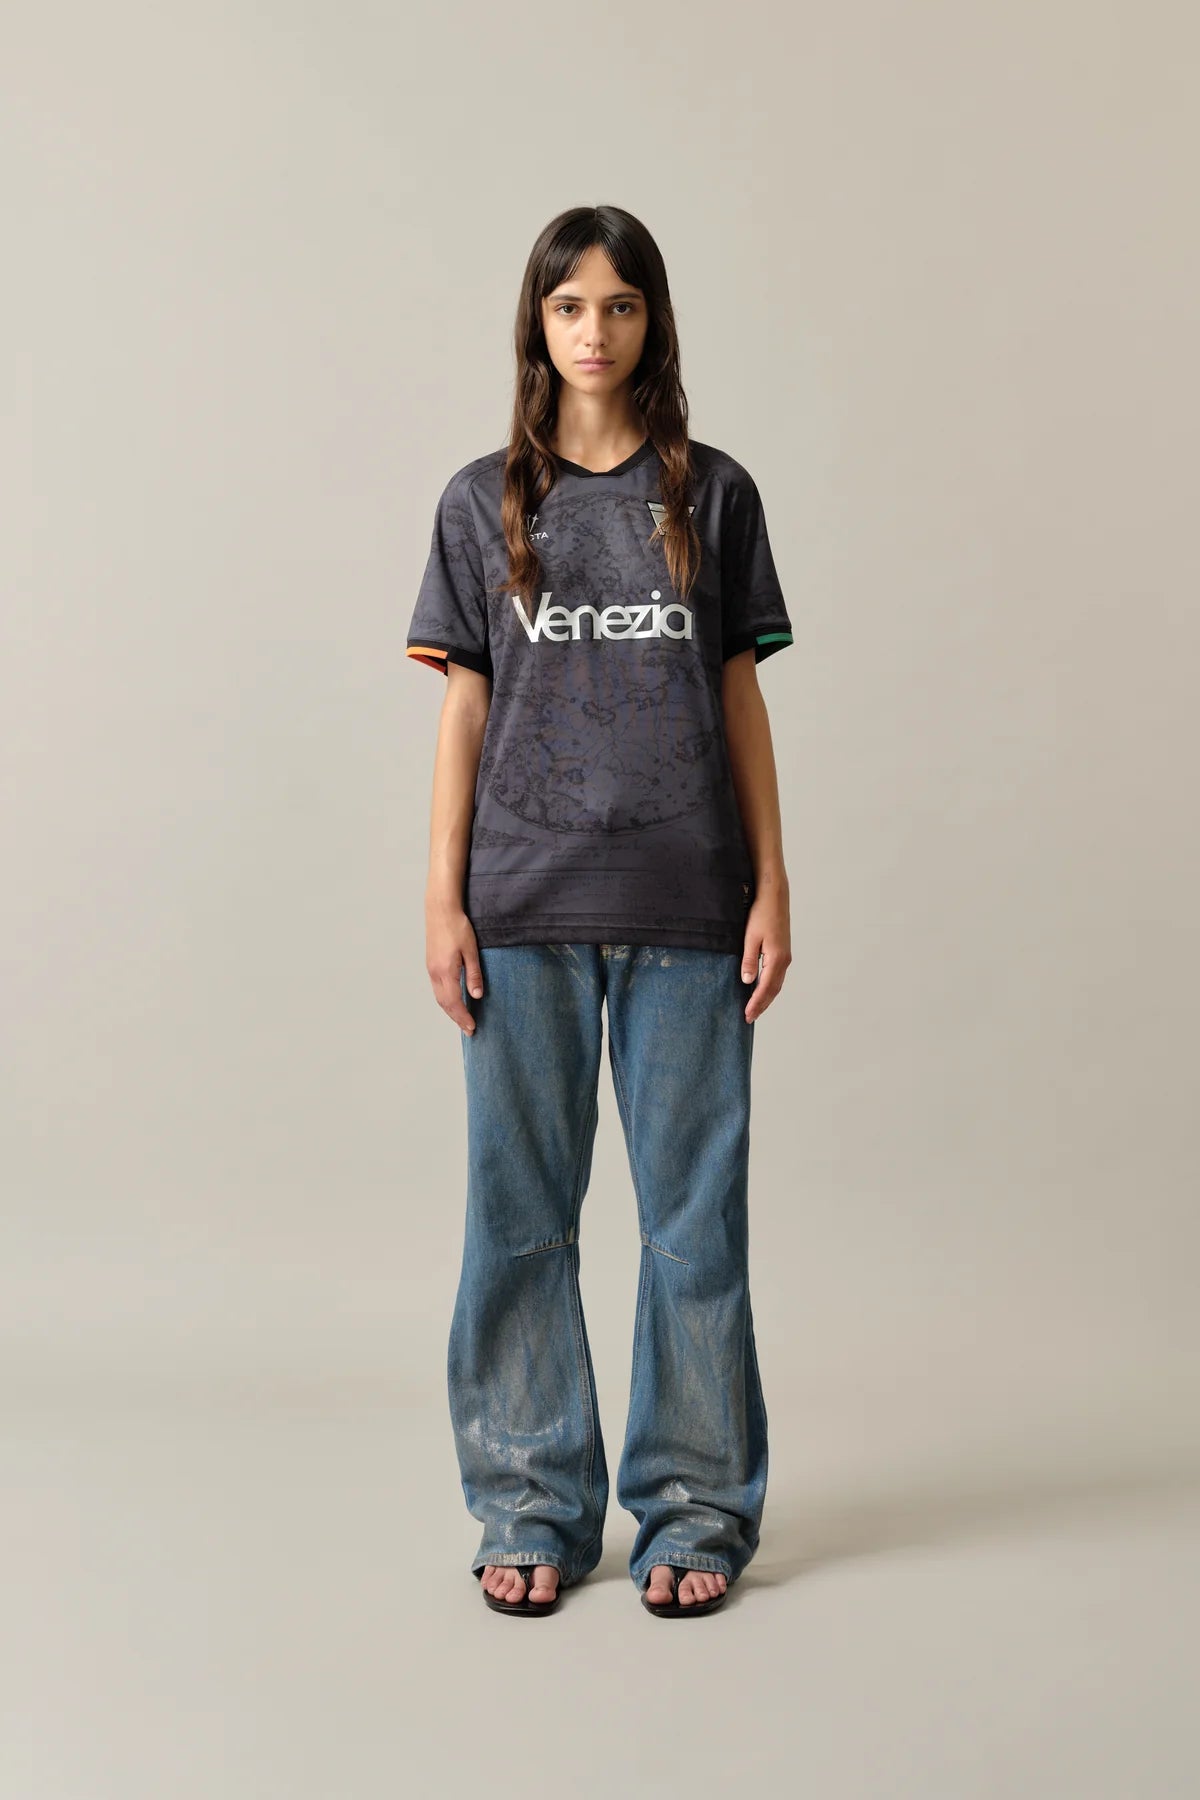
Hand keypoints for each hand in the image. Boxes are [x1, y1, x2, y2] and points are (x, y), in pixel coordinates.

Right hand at [425, 899, 484, 1035]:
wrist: (440, 909)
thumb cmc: (457, 926)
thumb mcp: (471, 950)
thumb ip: (473, 974)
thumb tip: (476, 995)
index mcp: (445, 971)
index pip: (454, 1002)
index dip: (462, 1017)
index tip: (472, 1028)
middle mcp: (435, 973)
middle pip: (444, 1003)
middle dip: (456, 1018)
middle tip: (469, 1030)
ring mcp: (431, 968)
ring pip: (439, 997)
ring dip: (450, 1010)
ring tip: (462, 1019)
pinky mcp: (431, 963)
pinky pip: (437, 988)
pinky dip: (445, 1000)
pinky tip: (454, 1001)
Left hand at [740, 891, 790, 1022]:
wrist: (775, 896)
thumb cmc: (761, 913)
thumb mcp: (750, 937)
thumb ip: (749, 960)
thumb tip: (748, 981)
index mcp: (777, 958)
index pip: (765, 988)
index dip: (756, 1003)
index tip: (747, 1015)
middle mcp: (784, 960)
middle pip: (774, 990)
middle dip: (762, 1005)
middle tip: (749, 1018)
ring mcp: (785, 956)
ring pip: (776, 984)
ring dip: (766, 997)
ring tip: (754, 1008)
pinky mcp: (783, 951)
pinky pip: (777, 975)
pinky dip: (769, 987)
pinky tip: (760, 989)